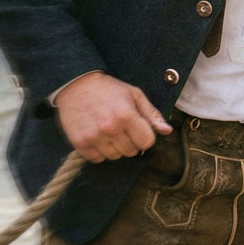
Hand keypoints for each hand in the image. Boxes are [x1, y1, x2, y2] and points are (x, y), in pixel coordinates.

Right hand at [55, 72, 172, 162]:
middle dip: (132, 142)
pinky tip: (99, 137)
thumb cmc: (109, 89)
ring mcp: (94, 137)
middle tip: (123, 129)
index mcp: (127, 116)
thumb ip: (152, 114)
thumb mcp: (135, 95)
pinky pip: (97, 159)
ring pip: (115, 157)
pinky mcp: (80, 143)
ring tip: (110, 132)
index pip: (147, 142)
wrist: (76, 85)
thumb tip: (167, 131)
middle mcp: (110, 128)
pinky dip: (100, 152)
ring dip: (116, 148)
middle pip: (132, 151)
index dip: (146, 137)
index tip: (140, 130)